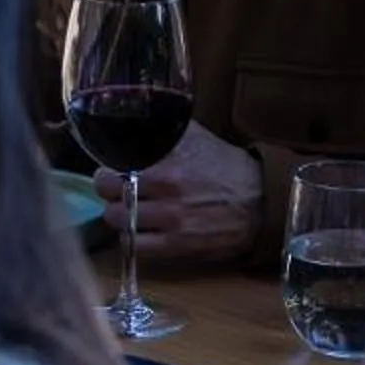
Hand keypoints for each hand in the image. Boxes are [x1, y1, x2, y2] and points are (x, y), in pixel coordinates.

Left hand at [97, 123, 259, 264]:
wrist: (259, 199)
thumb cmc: (223, 164)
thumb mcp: (194, 136)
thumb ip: (163, 129)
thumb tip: (135, 118)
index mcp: (168, 159)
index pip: (115, 164)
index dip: (106, 168)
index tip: (108, 169)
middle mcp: (166, 188)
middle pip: (111, 193)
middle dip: (107, 192)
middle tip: (113, 191)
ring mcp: (172, 219)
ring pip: (119, 221)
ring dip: (117, 216)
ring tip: (125, 211)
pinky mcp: (179, 245)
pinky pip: (138, 247)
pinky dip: (131, 239)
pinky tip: (138, 231)